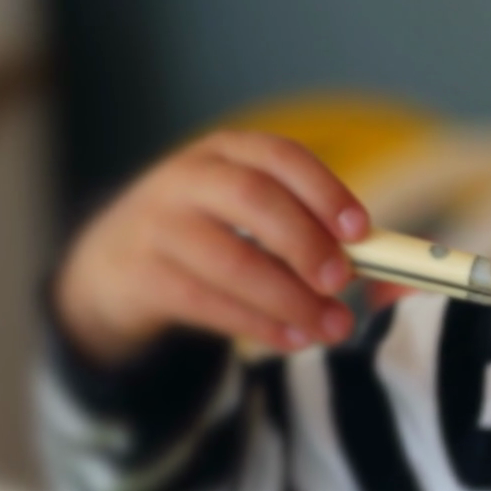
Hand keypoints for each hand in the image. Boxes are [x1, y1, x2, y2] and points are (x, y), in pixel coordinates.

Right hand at [55, 130, 370, 366]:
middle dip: (304, 241)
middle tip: (342, 281)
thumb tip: (378, 264)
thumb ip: (304, 226)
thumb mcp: (244, 211)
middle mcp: (188, 178)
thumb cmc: (207, 233)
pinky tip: (294, 338)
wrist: (112, 266)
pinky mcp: (142, 275)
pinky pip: (206, 301)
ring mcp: (158, 225)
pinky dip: (257, 324)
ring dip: (289, 297)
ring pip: (230, 258)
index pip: (280, 156)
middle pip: (252, 199)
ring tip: (332, 326)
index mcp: (226, 152)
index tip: (360, 230)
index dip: (323, 190)